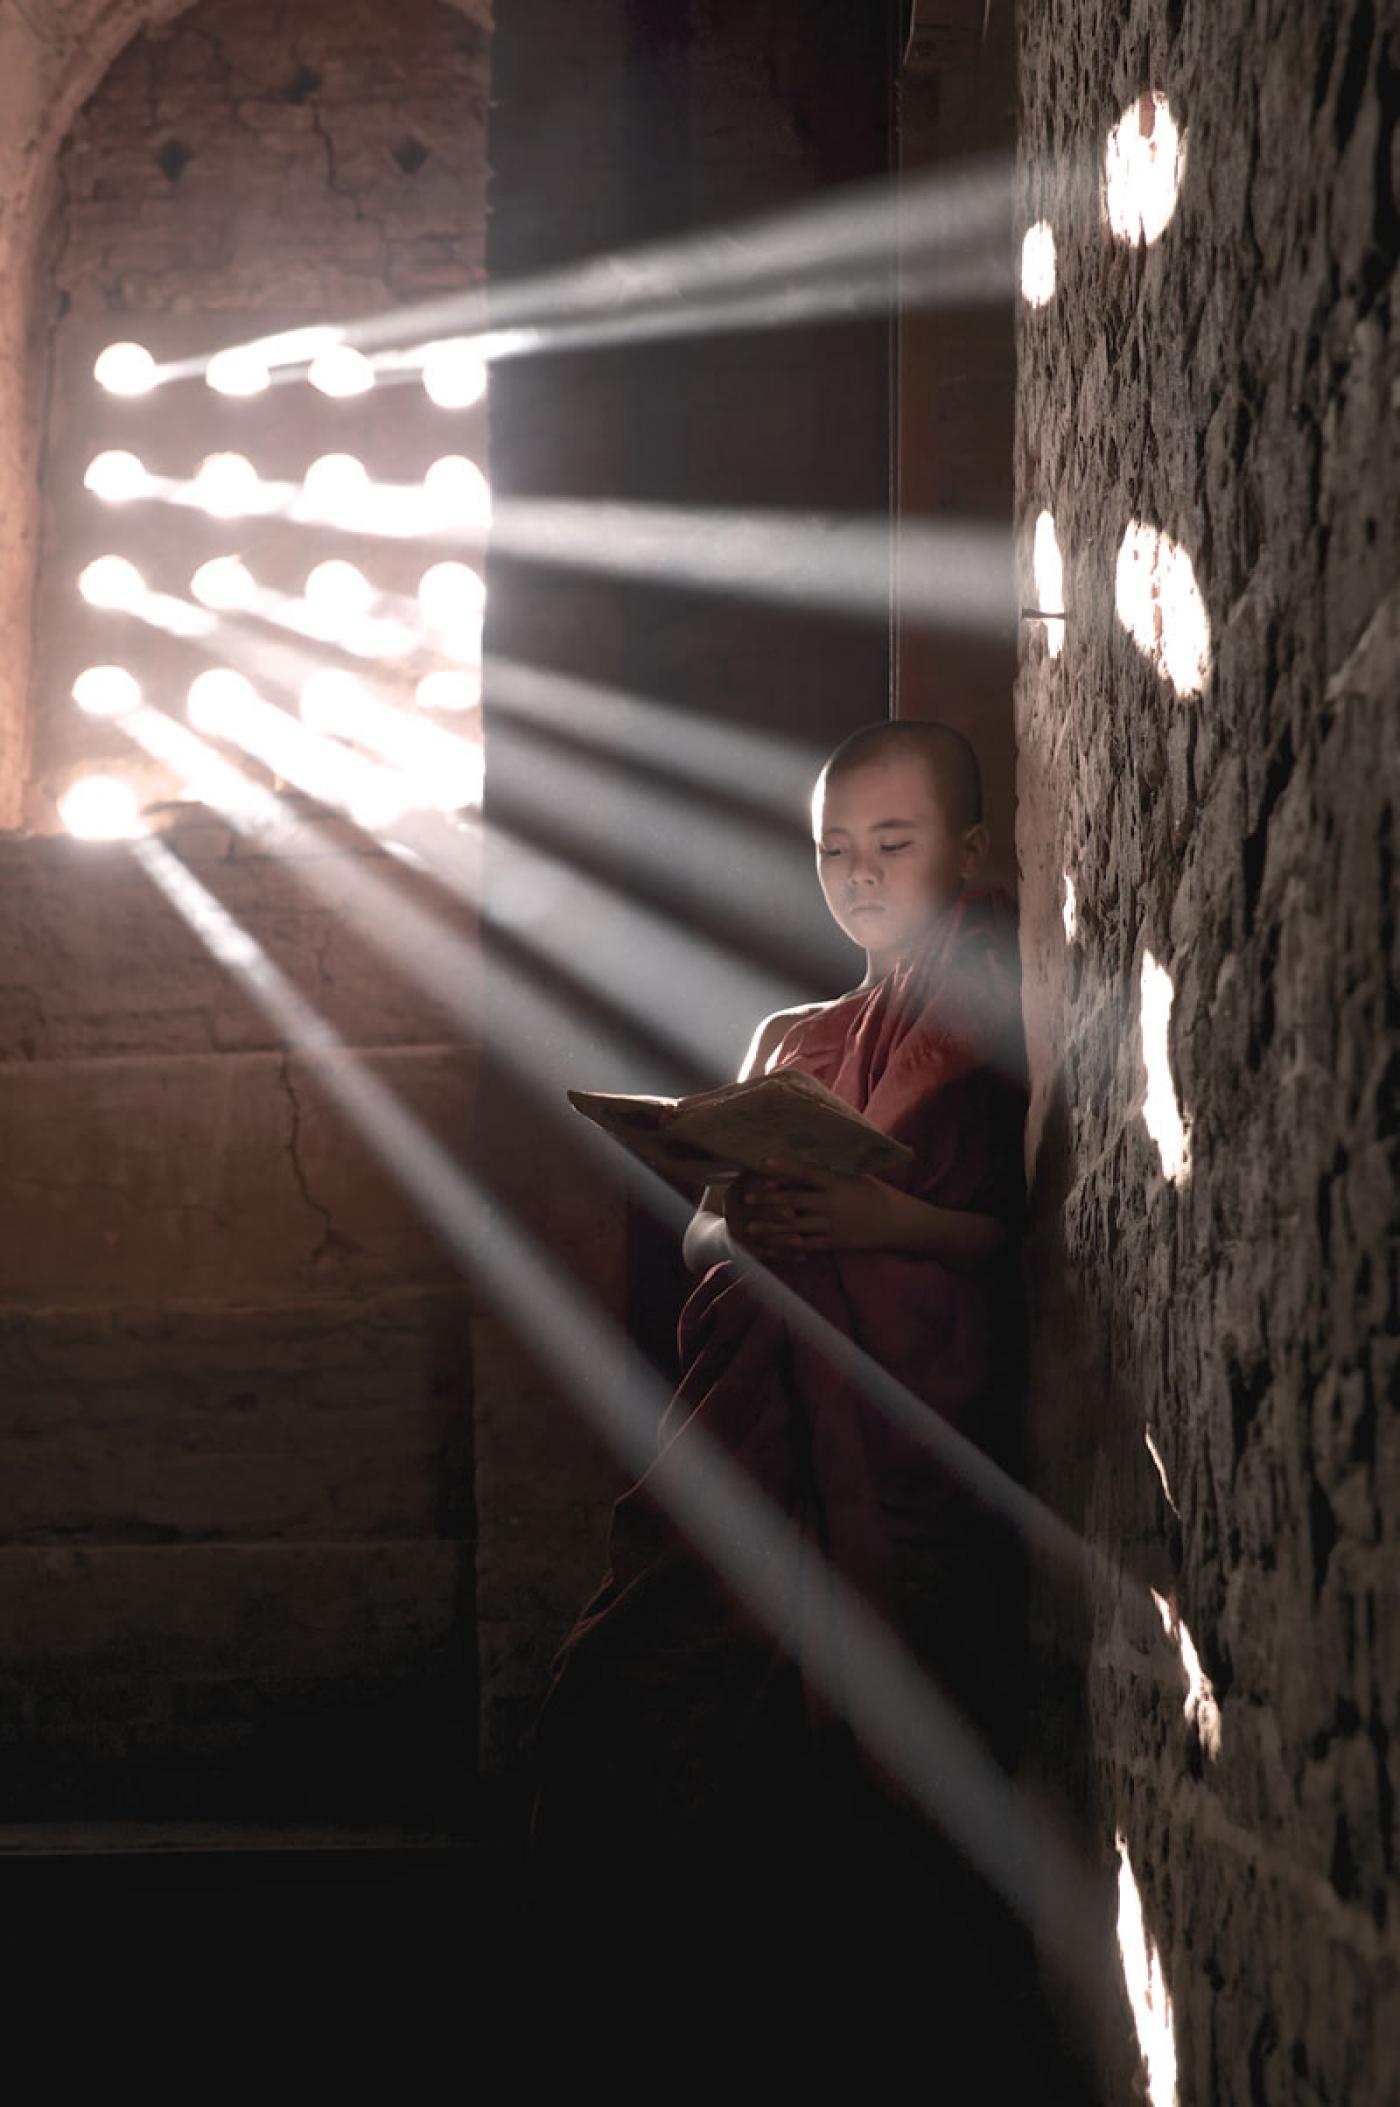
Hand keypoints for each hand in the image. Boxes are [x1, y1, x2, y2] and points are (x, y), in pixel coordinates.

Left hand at [723, 1155, 914, 1257]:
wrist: (897, 1222)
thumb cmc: (874, 1193)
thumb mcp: (855, 1176)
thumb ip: (829, 1171)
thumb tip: (803, 1157)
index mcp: (837, 1182)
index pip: (806, 1172)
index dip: (784, 1166)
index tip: (763, 1162)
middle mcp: (832, 1203)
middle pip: (794, 1200)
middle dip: (768, 1200)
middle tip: (745, 1198)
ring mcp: (832, 1224)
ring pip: (794, 1226)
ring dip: (770, 1227)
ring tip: (750, 1226)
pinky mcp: (834, 1243)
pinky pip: (806, 1245)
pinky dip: (788, 1246)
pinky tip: (772, 1246)